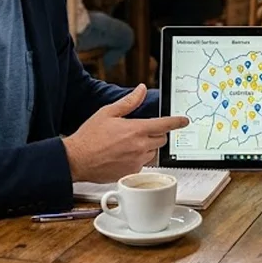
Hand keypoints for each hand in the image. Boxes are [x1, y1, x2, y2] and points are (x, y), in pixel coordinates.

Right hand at [63, 84, 189, 182]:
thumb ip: (128, 102)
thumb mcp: (107, 113)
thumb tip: (140, 90)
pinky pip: (142, 164)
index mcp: (136, 130)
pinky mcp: (131, 173)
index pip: (164, 125)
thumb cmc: (89, 137)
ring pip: (153, 153)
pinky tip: (123, 154)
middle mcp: (140, 147)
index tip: (184, 121)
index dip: (177, 122)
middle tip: (142, 131)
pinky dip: (138, 158)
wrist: (76, 160)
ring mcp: (136, 162)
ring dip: (147, 147)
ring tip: (129, 143)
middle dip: (157, 134)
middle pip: (161, 139)